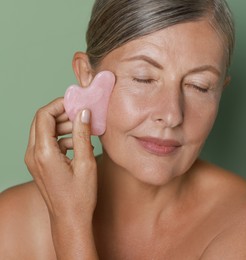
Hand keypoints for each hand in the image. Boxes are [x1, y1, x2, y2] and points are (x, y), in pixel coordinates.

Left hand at [24, 98, 97, 258]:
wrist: (69, 219)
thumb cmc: (79, 196)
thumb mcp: (85, 162)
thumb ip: (82, 134)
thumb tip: (84, 112)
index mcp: (43, 152)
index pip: (44, 115)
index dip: (60, 105)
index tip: (77, 103)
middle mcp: (33, 154)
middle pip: (41, 121)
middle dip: (61, 114)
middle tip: (82, 114)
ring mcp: (33, 160)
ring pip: (44, 131)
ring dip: (62, 125)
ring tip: (83, 130)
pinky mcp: (39, 165)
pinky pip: (46, 142)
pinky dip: (61, 137)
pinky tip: (79, 144)